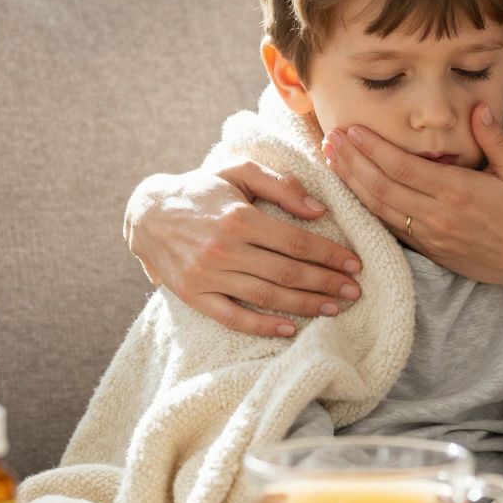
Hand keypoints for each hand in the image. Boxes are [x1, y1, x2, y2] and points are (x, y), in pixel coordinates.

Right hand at [124, 160, 363, 335]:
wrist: (147, 213)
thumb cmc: (202, 189)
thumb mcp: (239, 172)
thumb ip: (281, 185)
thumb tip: (319, 210)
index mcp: (239, 218)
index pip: (297, 242)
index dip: (330, 255)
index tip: (354, 264)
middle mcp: (224, 249)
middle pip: (287, 273)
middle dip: (326, 284)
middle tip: (354, 291)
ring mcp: (207, 275)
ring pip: (266, 296)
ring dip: (305, 305)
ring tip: (334, 309)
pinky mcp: (193, 295)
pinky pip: (232, 317)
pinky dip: (262, 326)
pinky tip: (290, 329)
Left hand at [322, 103, 502, 290]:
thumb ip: (494, 138)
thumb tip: (478, 106)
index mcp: (457, 190)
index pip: (402, 166)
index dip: (372, 148)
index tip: (352, 129)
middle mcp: (437, 214)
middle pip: (381, 186)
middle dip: (352, 162)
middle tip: (331, 139)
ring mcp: (429, 235)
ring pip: (379, 209)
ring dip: (352, 183)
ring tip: (332, 160)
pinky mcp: (427, 250)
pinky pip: (388, 228)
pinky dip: (366, 208)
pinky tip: (352, 191)